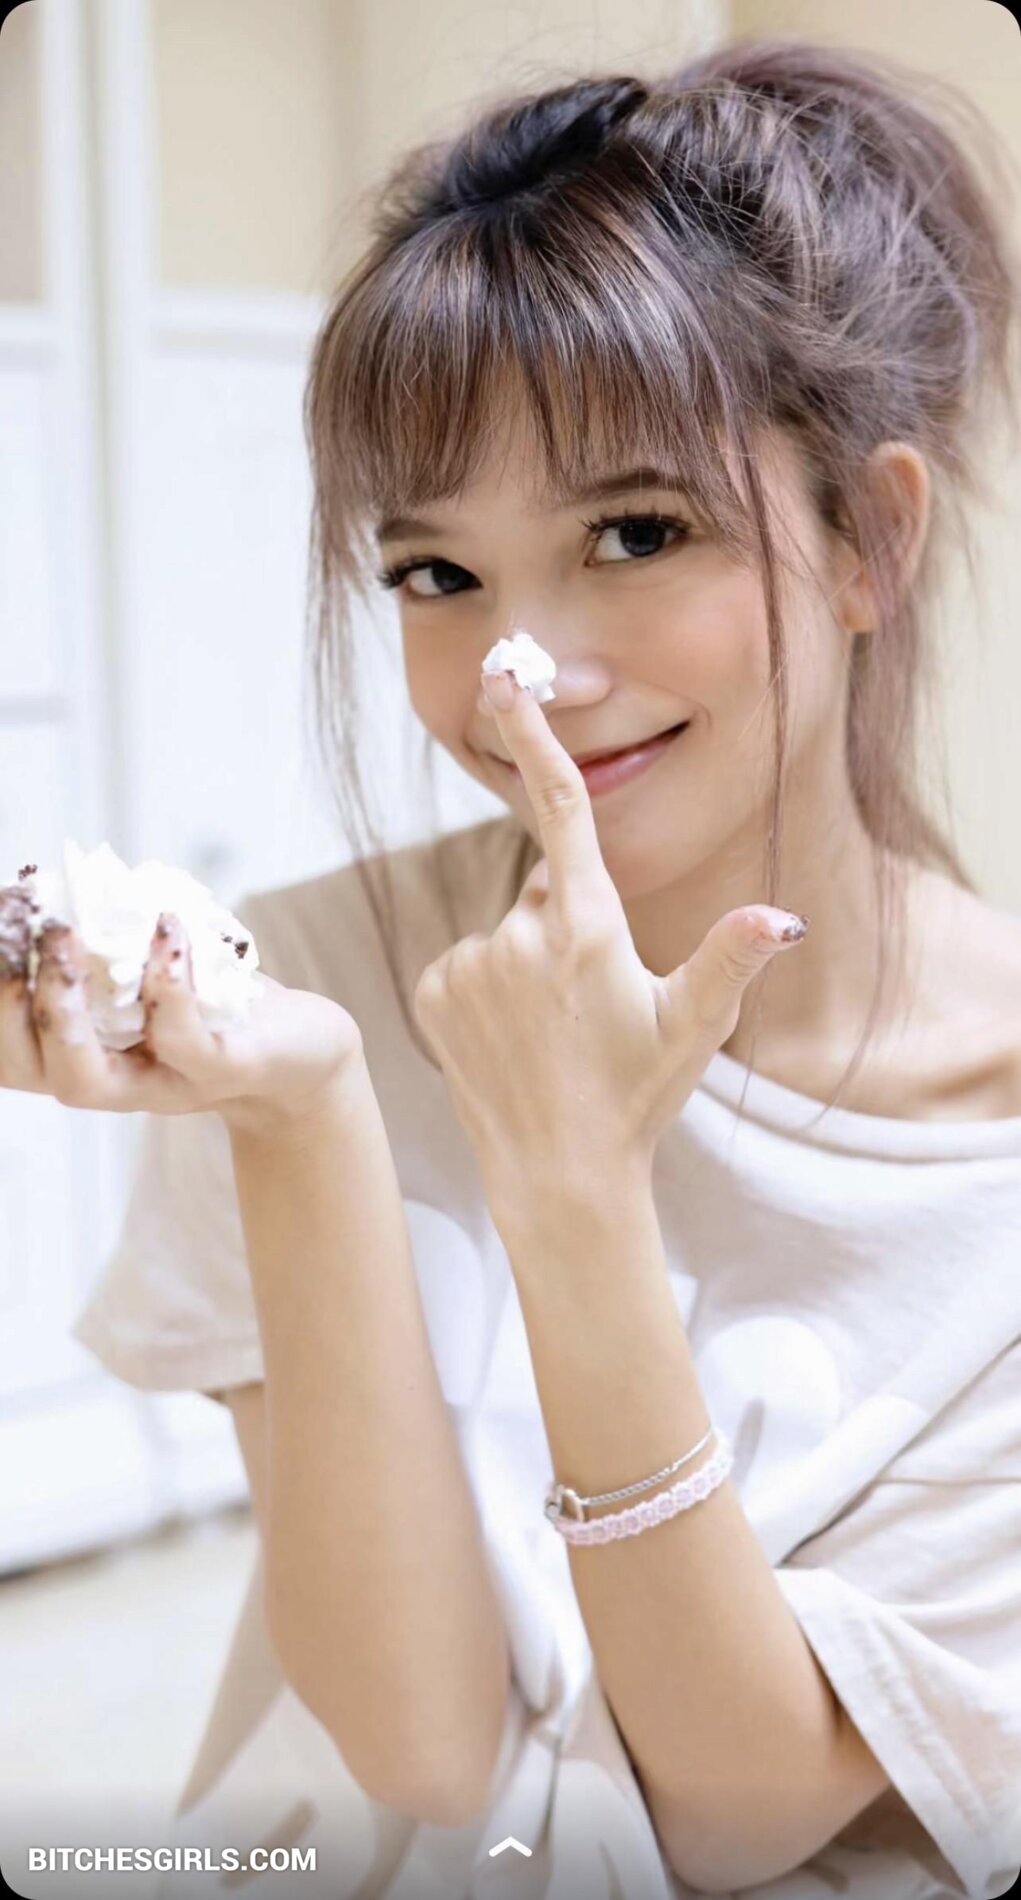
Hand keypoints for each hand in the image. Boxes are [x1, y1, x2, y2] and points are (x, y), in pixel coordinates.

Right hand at [0, 910, 362, 1135]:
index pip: (5, 1045)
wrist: (306, 1055)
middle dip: (5, 1001)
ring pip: (84, 1079)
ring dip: (60, 1007)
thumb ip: (106, 939)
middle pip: (26, 1068)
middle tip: (22, 930)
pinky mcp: (225, 1071)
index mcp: (83, 1052)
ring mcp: (166, 1084)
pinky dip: (167, 982)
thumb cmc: (217, 1002)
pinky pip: (184, 1041)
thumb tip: (50, 879)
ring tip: (64, 935)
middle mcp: (113, 1080)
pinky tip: (167, 927)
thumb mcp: (151, 968)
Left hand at [412, 668, 808, 1203]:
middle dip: (567, 924)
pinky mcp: (433, 994)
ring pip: (505, 932)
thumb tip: (783, 916)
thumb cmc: (637, 1098)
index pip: (562, 810)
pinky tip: (513, 1040)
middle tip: (590, 1001)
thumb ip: (733, 958)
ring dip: (526, 964)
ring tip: (552, 1032)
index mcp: (586, 930)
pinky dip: (486, 989)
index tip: (509, 679)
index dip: (536, 737)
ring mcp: (469, 966)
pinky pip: (466, 965)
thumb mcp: (695, 1027)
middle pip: (545, 890)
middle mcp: (518, 937)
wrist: (559, 1178)